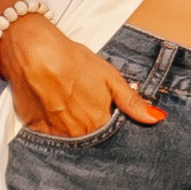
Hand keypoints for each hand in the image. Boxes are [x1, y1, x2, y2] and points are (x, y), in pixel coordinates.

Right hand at [0, 10, 165, 135]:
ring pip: (68, 138)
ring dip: (71, 127)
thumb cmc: (72, 60)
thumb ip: (132, 102)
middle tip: (82, 104)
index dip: (107, 123)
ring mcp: (54, 133)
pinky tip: (50, 107)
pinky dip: (51, 125)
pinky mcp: (33, 128)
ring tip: (66, 104)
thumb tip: (157, 118)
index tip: (102, 111)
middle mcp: (76, 133)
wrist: (33, 50)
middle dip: (89, 126)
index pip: (110, 136)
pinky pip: (47, 136)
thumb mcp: (109, 77)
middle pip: (88, 138)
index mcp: (98, 122)